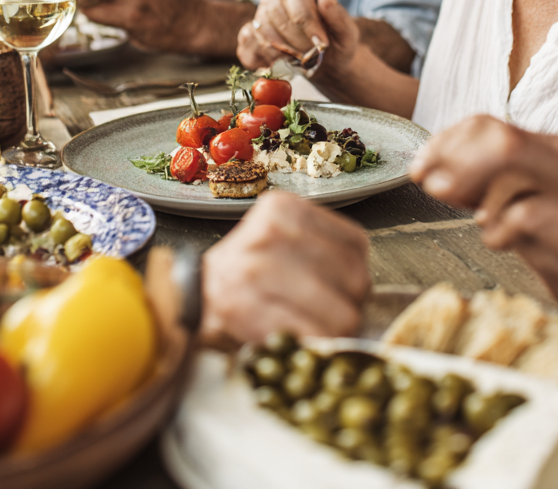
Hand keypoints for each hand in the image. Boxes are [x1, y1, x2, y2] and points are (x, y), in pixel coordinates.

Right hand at [201, 191, 369, 343]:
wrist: (191, 297)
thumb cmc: (246, 273)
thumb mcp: (280, 240)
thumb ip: (321, 248)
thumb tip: (366, 284)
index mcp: (284, 208)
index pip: (355, 245)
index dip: (353, 275)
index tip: (337, 288)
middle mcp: (271, 231)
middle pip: (355, 280)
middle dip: (348, 306)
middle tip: (324, 314)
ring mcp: (256, 268)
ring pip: (341, 315)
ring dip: (333, 334)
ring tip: (310, 329)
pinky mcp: (245, 307)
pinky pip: (311, 338)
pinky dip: (312, 348)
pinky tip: (296, 341)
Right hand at [236, 0, 359, 78]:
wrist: (325, 64)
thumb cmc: (336, 44)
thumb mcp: (347, 34)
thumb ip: (340, 18)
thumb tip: (325, 1)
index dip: (307, 22)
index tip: (320, 43)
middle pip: (273, 14)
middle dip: (294, 41)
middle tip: (310, 58)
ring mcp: (258, 18)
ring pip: (259, 31)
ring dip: (280, 53)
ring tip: (298, 64)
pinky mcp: (249, 38)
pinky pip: (246, 47)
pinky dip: (261, 61)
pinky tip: (278, 66)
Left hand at [410, 116, 557, 325]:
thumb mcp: (537, 197)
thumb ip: (490, 185)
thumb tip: (434, 177)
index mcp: (552, 149)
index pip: (487, 125)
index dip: (444, 142)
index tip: (418, 165)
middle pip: (497, 138)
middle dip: (450, 158)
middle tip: (426, 182)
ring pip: (508, 168)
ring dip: (475, 192)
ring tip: (473, 214)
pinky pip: (519, 219)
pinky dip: (497, 230)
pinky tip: (501, 240)